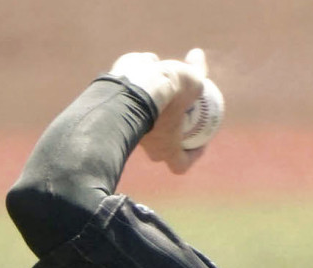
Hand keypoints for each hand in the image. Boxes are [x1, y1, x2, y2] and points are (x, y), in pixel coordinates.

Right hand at [109, 48, 207, 173]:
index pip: (180, 165)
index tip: (199, 142)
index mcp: (165, 149)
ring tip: (155, 87)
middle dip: (167, 136)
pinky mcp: (112, 111)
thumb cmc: (167, 92)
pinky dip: (135, 87)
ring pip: (140, 126)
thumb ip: (197, 71)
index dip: (191, 157)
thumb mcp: (191, 81)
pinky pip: (125, 101)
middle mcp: (146, 144)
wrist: (132, 86)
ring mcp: (127, 131)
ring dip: (150, 111)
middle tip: (175, 116)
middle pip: (158, 149)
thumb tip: (197, 56)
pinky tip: (140, 68)